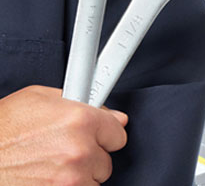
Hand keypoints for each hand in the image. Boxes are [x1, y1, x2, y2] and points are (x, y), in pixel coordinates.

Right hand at [0, 86, 127, 185]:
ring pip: (94, 180)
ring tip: (49, 165)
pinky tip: (46, 178)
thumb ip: (78, 102)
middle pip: (106, 159)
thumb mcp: (36, 100)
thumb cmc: (2, 130)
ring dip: (77, 175)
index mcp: (79, 120)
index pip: (118, 132)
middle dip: (88, 155)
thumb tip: (110, 114)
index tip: (96, 135)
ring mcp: (72, 178)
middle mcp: (80, 150)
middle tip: (60, 151)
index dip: (104, 133)